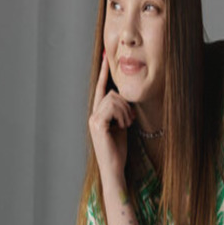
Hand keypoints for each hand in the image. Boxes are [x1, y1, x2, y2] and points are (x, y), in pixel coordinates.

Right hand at [88, 50, 135, 182]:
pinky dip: (123, 116)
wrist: (115, 168)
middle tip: (130, 121)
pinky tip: (124, 127)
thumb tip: (126, 100)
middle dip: (125, 105)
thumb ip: (122, 112)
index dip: (104, 72)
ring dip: (126, 112)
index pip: (101, 88)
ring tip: (127, 126)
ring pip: (113, 99)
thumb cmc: (119, 151)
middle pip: (112, 93)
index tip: (106, 55)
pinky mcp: (97, 124)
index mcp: (99, 114)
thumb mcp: (123, 127)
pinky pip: (112, 107)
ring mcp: (93, 119)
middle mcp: (93, 114)